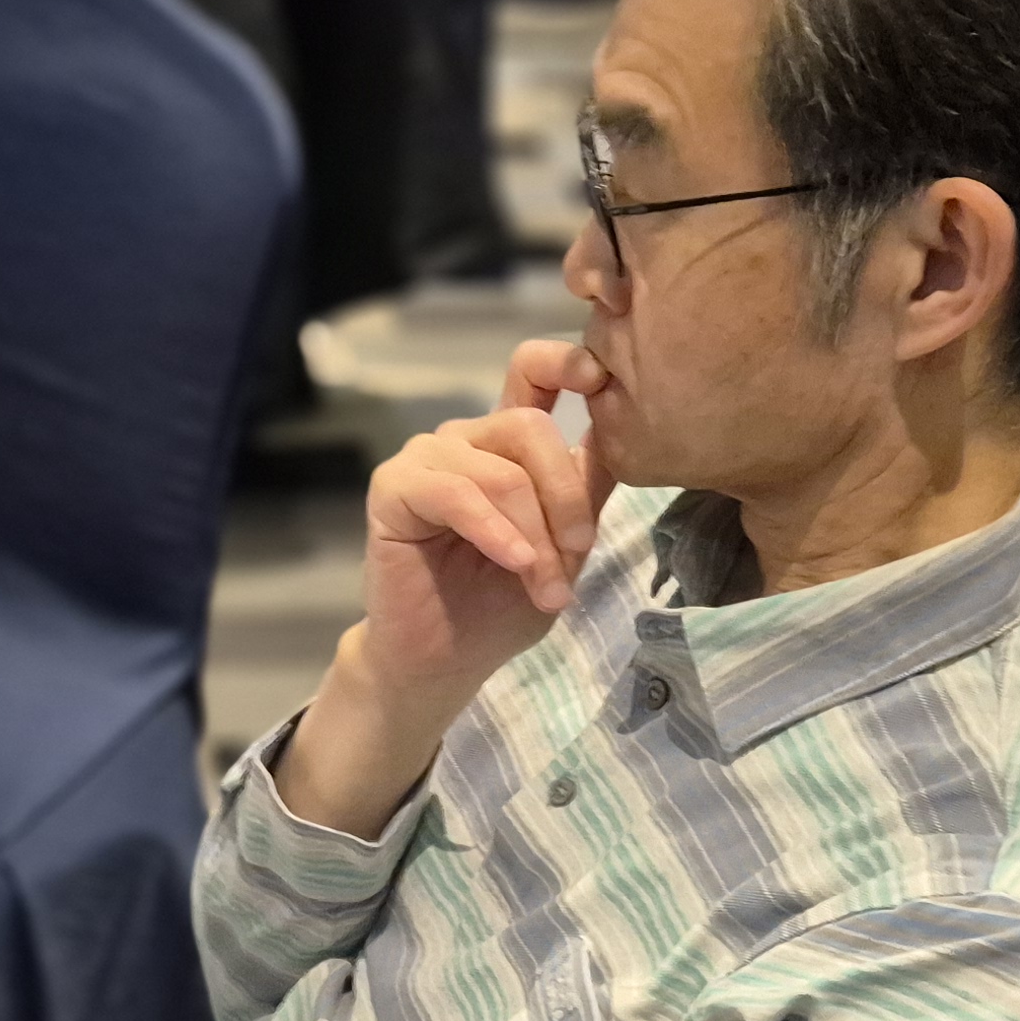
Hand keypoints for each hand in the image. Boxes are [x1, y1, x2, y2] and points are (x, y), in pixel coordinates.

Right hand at [273, 339, 611, 834]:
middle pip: (529, 426)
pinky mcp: (393, 488)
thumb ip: (587, 489)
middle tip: (578, 555)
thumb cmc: (502, 605)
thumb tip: (626, 430)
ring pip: (501, 470)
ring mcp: (427, 459)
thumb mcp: (565, 545)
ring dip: (535, 533)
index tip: (598, 376)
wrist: (446, 660)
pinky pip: (456, 493)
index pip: (532, 371)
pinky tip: (514, 562)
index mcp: (507, 444)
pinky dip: (494, 530)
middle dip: (565, 496)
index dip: (565, 360)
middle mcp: (466, 439)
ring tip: (546, 589)